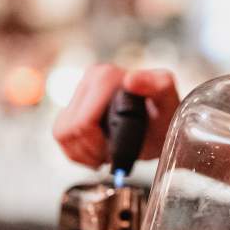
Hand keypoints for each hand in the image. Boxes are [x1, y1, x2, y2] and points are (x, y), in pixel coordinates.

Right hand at [53, 65, 179, 167]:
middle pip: (69, 129)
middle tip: (111, 153)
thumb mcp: (169, 102)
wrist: (161, 123)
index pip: (83, 122)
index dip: (97, 144)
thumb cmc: (165, 115)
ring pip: (61, 133)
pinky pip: (60, 135)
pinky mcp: (73, 106)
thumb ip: (159, 86)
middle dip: (90, 150)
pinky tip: (96, 151)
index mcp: (106, 76)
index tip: (115, 149)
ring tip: (105, 152)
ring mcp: (80, 92)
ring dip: (82, 152)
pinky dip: (76, 151)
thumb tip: (131, 79)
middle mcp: (90, 79)